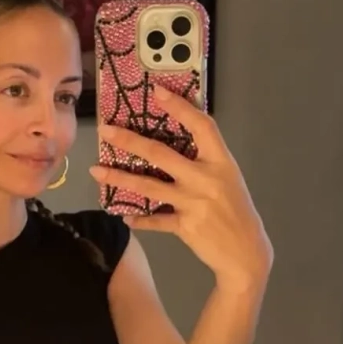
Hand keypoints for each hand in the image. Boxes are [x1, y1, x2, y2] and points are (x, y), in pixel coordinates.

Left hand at [90, 85, 272, 291]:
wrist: (246, 252)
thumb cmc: (235, 211)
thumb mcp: (228, 179)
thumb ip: (204, 162)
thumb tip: (172, 146)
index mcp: (221, 162)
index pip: (201, 126)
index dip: (180, 107)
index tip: (157, 92)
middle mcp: (205, 179)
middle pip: (161, 154)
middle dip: (130, 140)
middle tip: (105, 130)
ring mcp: (193, 203)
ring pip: (149, 186)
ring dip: (119, 178)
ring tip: (96, 171)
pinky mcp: (184, 226)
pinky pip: (154, 220)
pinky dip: (139, 219)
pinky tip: (124, 215)